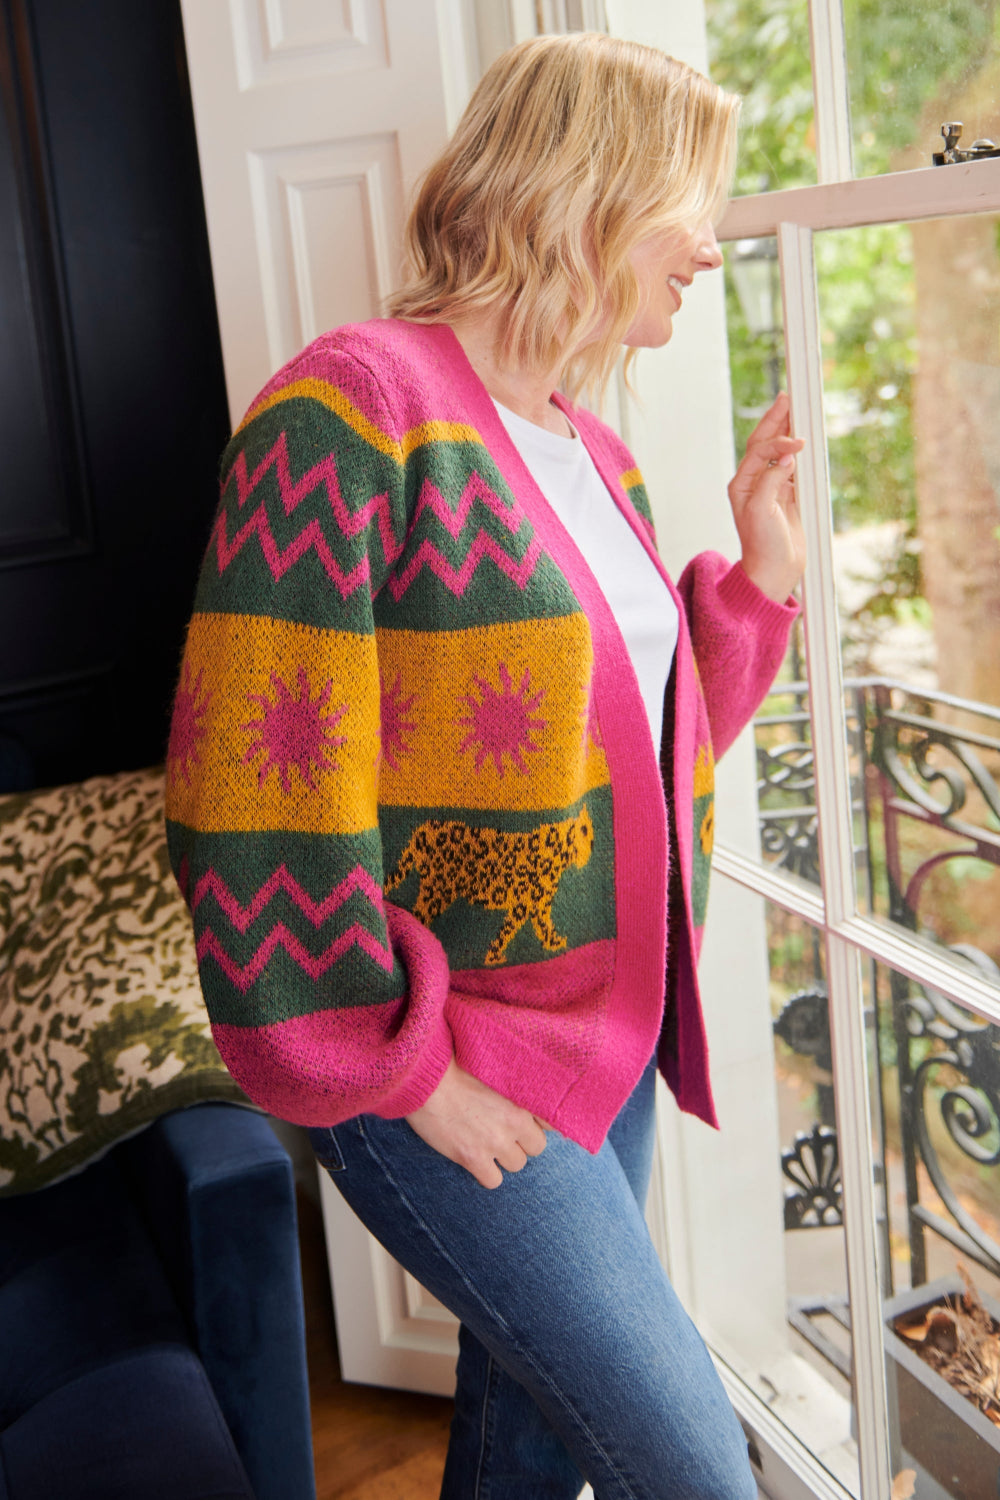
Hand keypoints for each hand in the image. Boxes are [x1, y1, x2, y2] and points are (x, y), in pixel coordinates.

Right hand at [406, 1057, 549, 1188]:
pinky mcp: (473, 1158)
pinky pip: (493, 1181)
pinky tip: (475, 1158)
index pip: (553, 1122)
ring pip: (517, 1164)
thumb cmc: (456, 1063)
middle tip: (503, 1130)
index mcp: (523, 1096)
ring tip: (486, 1142)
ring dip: (504, 1157)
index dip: (538, 1122)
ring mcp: (495, 1142)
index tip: (527, 1119)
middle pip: (537, 1147)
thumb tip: (532, 1092)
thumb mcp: (496, 1063)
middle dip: (522, 1141)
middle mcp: (515, 1121)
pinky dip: (485, 1173)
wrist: (425, 1077)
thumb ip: (517, 1079)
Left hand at [728, 391, 805, 603]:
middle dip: (776, 420)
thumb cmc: (762, 545)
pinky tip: (805, 439)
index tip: (796, 442)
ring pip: (779, 452)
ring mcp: (771, 487)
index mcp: (742, 484)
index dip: (776, 441)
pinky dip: (799, 451)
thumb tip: (786, 458)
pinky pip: (793, 466)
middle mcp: (754, 482)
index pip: (758, 451)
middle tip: (787, 397)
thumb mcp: (762, 512)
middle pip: (764, 443)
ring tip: (795, 409)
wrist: (774, 571)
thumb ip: (772, 481)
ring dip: (787, 431)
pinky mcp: (787, 496)